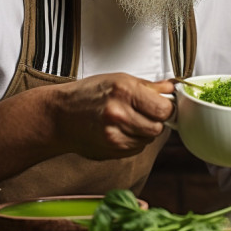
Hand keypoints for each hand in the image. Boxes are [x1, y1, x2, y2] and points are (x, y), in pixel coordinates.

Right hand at [50, 73, 174, 159]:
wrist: (59, 116)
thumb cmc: (86, 95)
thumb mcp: (118, 80)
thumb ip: (149, 86)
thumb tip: (171, 88)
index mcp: (124, 92)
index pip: (164, 109)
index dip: (166, 107)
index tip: (162, 105)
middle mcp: (119, 114)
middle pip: (158, 127)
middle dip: (155, 120)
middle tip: (142, 112)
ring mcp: (115, 135)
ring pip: (148, 140)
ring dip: (143, 132)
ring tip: (127, 120)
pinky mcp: (112, 151)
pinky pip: (136, 149)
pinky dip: (133, 141)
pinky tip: (119, 130)